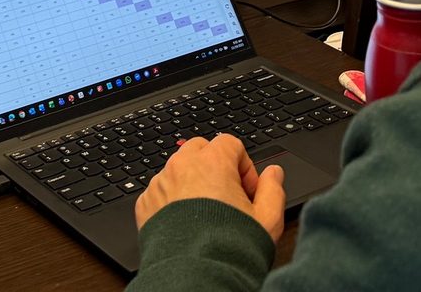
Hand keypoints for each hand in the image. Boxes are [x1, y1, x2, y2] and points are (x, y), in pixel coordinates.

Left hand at [134, 135, 283, 247]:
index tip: (247, 189)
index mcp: (212, 163)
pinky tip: (187, 224)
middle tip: (227, 196)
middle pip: (200, 149)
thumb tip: (274, 174)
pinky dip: (173, 200)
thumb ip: (272, 189)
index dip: (244, 165)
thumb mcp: (268, 219)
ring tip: (207, 214)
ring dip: (193, 182)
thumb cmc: (230, 249)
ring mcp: (160, 184)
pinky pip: (162, 190)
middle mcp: (182, 167)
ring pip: (178, 169)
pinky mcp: (146, 203)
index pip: (229, 143)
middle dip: (216, 166)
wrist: (196, 276)